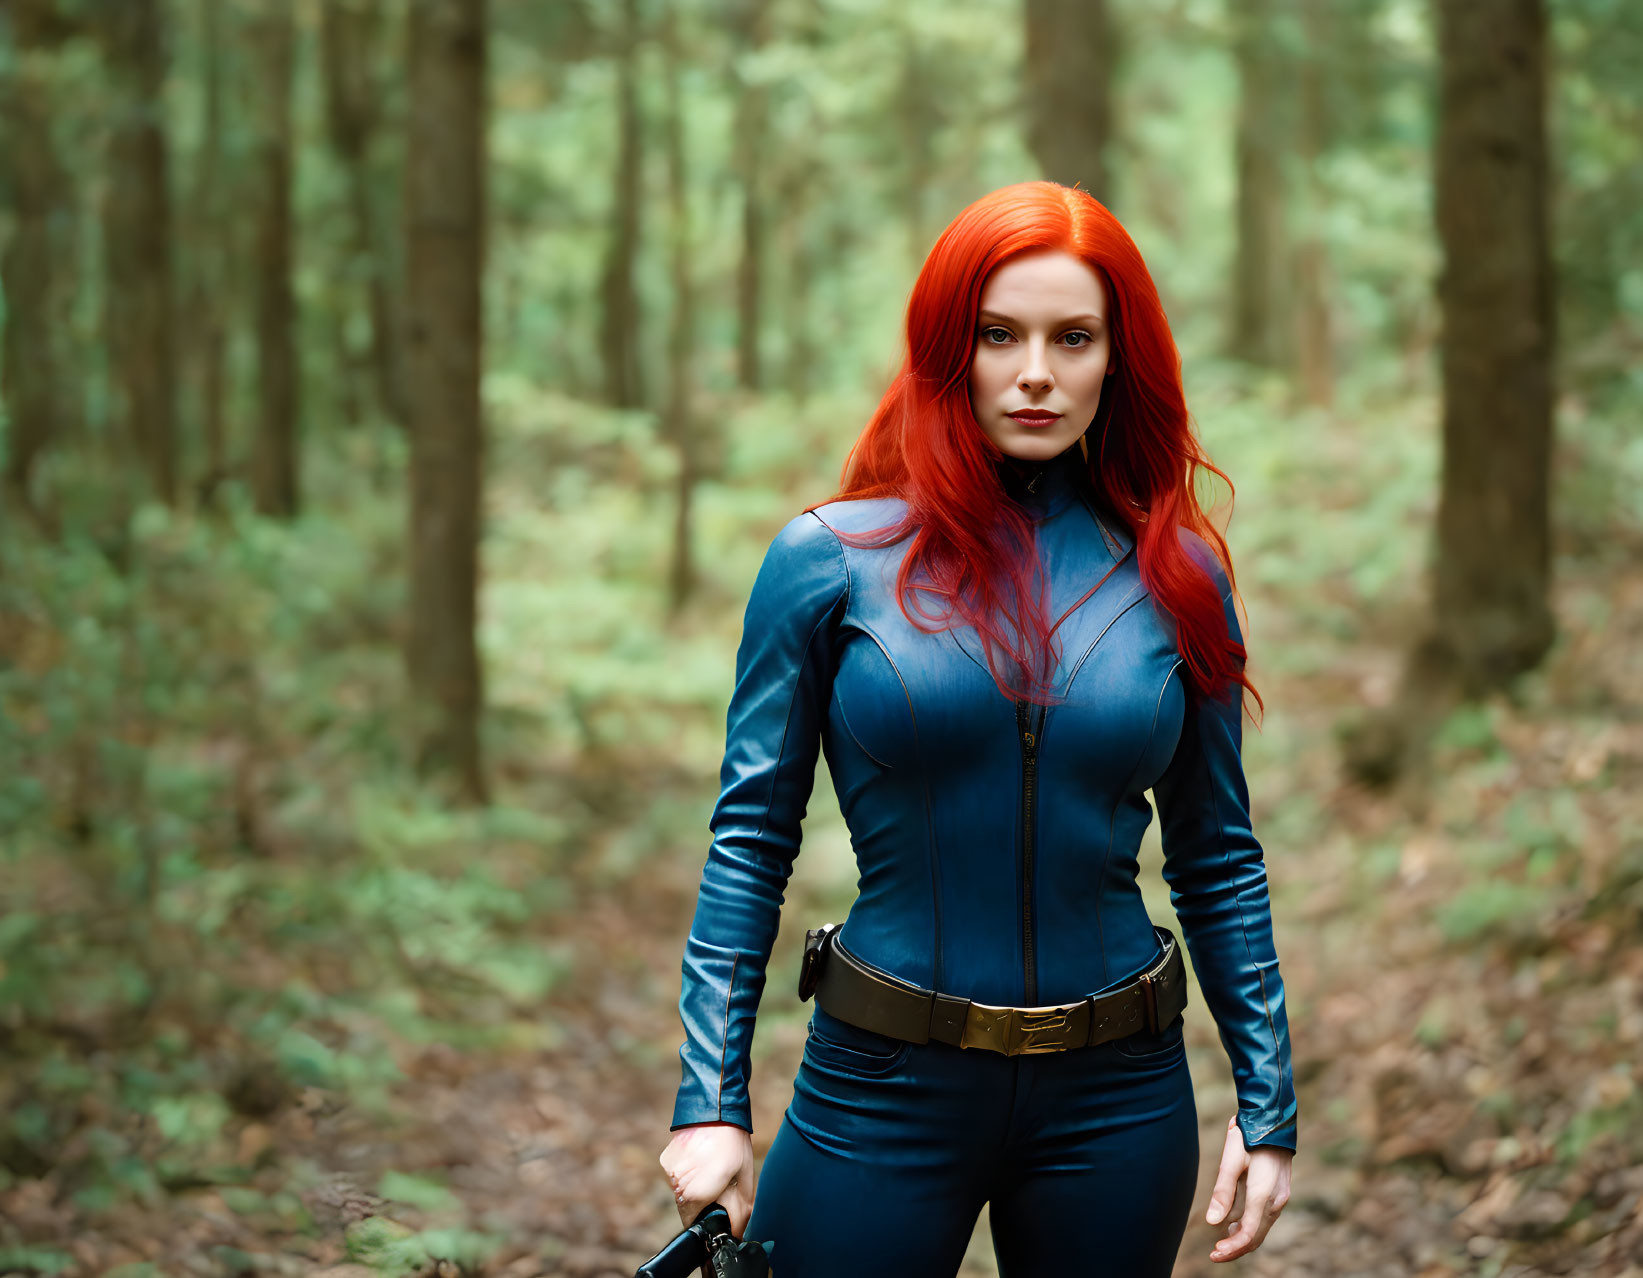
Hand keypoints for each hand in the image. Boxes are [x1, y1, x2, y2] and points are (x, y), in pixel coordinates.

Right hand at [659, 1121, 757, 1238]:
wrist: (716, 1108)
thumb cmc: (734, 1142)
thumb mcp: (744, 1176)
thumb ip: (740, 1208)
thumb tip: (738, 1231)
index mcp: (697, 1193)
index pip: (693, 1223)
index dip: (705, 1221)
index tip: (716, 1213)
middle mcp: (678, 1185)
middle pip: (686, 1208)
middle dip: (701, 1203)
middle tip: (717, 1186)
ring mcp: (670, 1171)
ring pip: (679, 1191)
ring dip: (692, 1187)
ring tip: (708, 1167)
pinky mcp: (666, 1159)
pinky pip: (674, 1175)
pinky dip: (685, 1172)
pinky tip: (699, 1157)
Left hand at [1204, 1115, 1291, 1261]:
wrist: (1273, 1119)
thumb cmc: (1249, 1137)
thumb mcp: (1231, 1161)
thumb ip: (1222, 1192)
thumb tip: (1212, 1222)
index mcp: (1264, 1194)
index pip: (1249, 1233)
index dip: (1232, 1248)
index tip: (1214, 1253)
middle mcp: (1276, 1200)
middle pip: (1257, 1236)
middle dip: (1236, 1248)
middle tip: (1214, 1254)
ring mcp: (1281, 1197)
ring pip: (1262, 1228)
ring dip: (1244, 1238)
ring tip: (1222, 1242)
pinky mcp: (1280, 1192)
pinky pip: (1265, 1217)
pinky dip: (1251, 1225)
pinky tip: (1236, 1224)